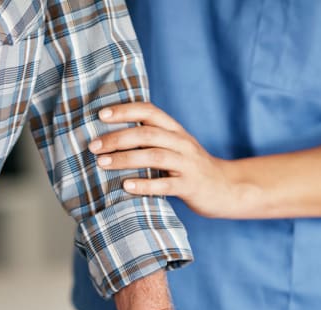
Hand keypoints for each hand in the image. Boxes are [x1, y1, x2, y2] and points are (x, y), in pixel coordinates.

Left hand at [89, 102, 255, 217]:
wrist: (227, 188)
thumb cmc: (191, 168)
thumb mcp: (175, 147)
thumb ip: (151, 140)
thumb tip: (112, 137)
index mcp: (175, 130)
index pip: (149, 112)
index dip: (125, 111)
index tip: (101, 115)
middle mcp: (181, 143)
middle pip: (147, 133)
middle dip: (117, 138)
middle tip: (93, 146)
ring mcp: (187, 164)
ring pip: (154, 156)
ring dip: (125, 159)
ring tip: (102, 163)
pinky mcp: (190, 186)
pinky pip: (165, 184)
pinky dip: (145, 185)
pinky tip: (126, 186)